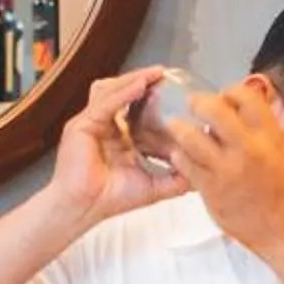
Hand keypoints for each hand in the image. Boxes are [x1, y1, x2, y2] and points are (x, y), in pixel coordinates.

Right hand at [46, 69, 190, 228]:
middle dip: (144, 80)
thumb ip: (176, 179)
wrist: (84, 209)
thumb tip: (201, 173)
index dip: (152, 97)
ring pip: (111, 90)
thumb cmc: (110, 199)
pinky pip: (105, 102)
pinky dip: (124, 92)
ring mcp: (91, 123)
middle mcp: (104, 125)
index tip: (175, 90)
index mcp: (118, 136)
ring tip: (156, 74)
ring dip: (134, 79)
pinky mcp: (82, 125)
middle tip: (166, 74)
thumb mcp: (154, 186)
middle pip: (122, 92)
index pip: (135, 107)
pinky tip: (140, 86)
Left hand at [163, 77, 283, 259]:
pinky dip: (179, 155)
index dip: (229, 91)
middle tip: (192, 104)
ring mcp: (226, 170)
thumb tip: (241, 103)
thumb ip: (263, 126)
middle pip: (213, 109)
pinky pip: (184, 163)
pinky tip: (181, 154)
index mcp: (269, 137)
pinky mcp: (209, 189)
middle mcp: (248, 149)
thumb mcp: (282, 151)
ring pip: (190, 136)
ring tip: (178, 127)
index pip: (245, 96)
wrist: (280, 229)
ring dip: (180, 127)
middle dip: (198, 102)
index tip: (223, 98)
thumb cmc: (282, 188)